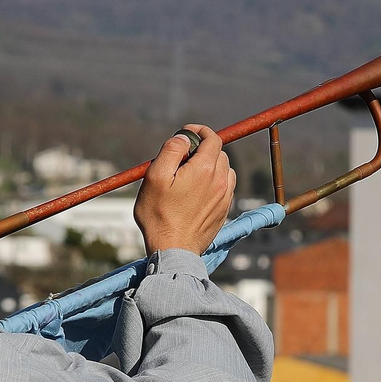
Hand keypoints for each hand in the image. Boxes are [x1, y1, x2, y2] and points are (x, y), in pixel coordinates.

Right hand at [134, 126, 234, 255]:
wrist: (173, 250)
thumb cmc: (159, 215)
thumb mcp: (155, 176)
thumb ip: (171, 150)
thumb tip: (183, 137)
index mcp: (205, 169)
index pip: (212, 138)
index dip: (199, 131)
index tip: (186, 133)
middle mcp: (220, 181)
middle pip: (219, 153)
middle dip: (202, 149)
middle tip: (181, 158)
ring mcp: (225, 197)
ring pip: (224, 170)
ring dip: (210, 166)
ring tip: (190, 175)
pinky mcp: (224, 210)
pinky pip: (224, 187)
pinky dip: (214, 182)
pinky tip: (197, 191)